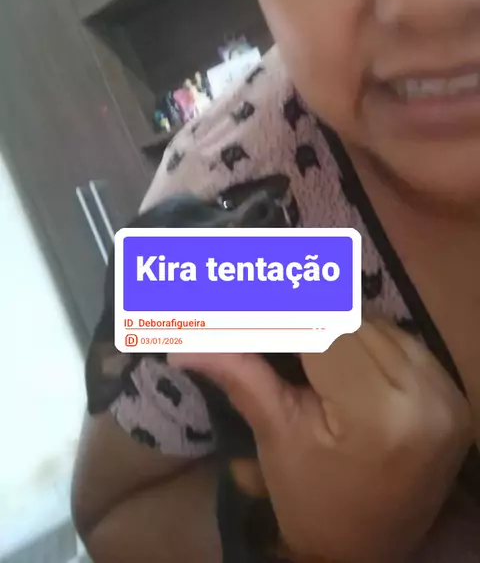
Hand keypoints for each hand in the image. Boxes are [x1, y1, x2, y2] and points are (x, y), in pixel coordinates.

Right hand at [170, 322, 472, 562]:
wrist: (366, 549)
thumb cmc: (312, 501)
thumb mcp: (275, 437)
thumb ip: (240, 373)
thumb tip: (183, 339)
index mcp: (376, 414)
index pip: (322, 329)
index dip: (278, 305)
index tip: (238, 289)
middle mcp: (424, 396)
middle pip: (349, 320)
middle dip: (300, 309)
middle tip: (254, 298)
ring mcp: (445, 394)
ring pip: (375, 323)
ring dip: (334, 319)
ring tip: (295, 329)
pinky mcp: (452, 393)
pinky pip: (401, 340)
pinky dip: (365, 336)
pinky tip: (339, 347)